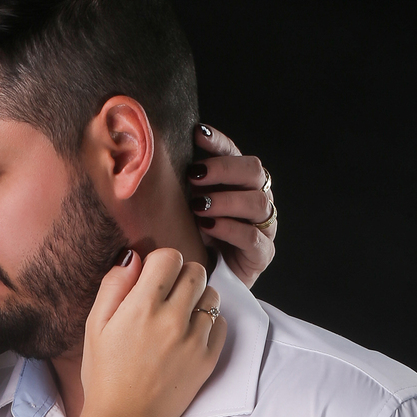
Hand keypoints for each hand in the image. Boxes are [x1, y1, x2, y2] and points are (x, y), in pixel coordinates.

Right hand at [81, 248, 225, 416]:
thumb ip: (114, 286)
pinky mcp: (207, 359)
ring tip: (180, 317)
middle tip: (167, 297)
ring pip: (211, 296)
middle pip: (196, 271)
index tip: (153, 279)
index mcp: (142, 306)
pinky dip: (208, 324)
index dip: (161, 263)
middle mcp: (172, 319)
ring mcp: (193, 340)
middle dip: (182, 277)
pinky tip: (189, 336)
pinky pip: (220, 324)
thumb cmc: (105, 375)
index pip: (170, 257)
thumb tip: (133, 258)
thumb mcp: (95, 327)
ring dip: (197, 299)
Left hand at [188, 124, 276, 287]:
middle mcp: (257, 198)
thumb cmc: (195, 241)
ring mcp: (264, 226)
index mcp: (239, 183)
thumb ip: (182, 187)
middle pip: (253, 170)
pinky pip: (252, 236)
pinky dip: (228, 229)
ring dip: (225, 200)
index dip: (218, 142)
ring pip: (257, 202)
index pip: (234, 152)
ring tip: (198, 206)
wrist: (208, 282)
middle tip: (195, 175)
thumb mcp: (185, 209)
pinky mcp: (262, 253)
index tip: (196, 133)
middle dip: (223, 169)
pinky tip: (207, 227)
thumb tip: (153, 160)